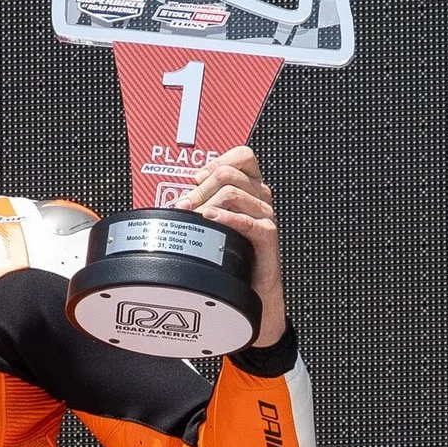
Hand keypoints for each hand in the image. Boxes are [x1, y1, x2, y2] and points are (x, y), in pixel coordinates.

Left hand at [180, 146, 285, 350]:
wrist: (253, 290)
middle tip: (184, 207)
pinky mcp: (267, 235)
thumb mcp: (216, 224)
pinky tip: (211, 221)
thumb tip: (179, 198)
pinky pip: (248, 220)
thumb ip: (204, 204)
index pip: (242, 156)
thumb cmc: (235, 256)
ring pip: (234, 192)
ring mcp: (265, 215)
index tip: (197, 179)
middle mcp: (260, 197)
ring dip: (206, 203)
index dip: (217, 162)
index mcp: (251, 187)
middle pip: (230, 173)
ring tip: (193, 219)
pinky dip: (227, 218)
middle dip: (200, 189)